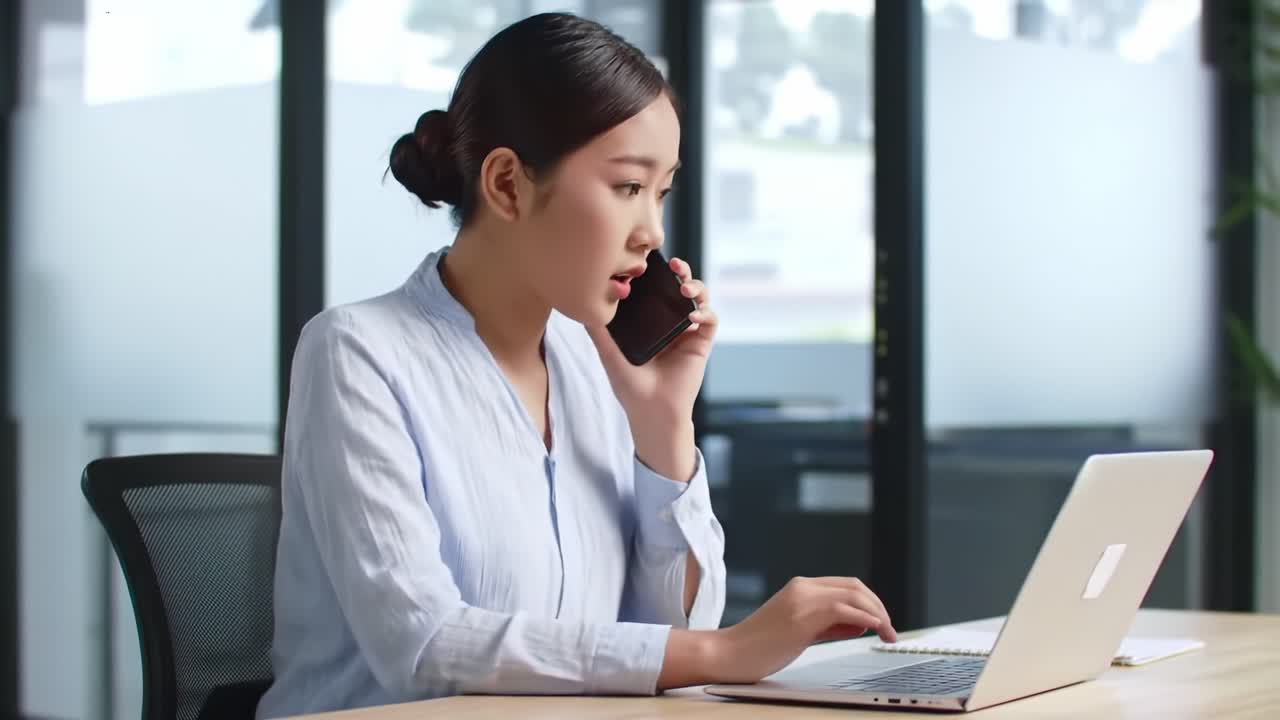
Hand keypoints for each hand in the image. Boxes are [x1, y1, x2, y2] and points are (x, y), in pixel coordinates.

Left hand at [585, 257, 716, 478]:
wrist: (651, 411)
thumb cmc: (629, 386)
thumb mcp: (609, 353)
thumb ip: (597, 330)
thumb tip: (581, 303)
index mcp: (651, 321)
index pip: (657, 289)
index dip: (657, 274)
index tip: (649, 262)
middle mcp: (670, 323)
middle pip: (680, 287)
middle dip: (682, 272)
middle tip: (675, 266)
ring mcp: (687, 332)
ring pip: (700, 298)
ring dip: (697, 287)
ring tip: (685, 289)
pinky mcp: (701, 344)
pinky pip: (710, 320)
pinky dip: (705, 313)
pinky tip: (693, 316)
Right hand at [703, 576, 896, 685]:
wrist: (729, 654)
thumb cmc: (759, 648)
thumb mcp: (799, 631)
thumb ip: (827, 624)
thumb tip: (859, 623)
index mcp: (800, 588)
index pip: (845, 586)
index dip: (869, 602)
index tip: (881, 622)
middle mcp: (803, 588)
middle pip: (854, 587)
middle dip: (878, 606)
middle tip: (890, 629)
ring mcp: (802, 599)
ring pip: (853, 595)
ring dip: (878, 613)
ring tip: (888, 633)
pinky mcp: (802, 616)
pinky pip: (845, 609)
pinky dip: (867, 618)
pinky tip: (876, 630)